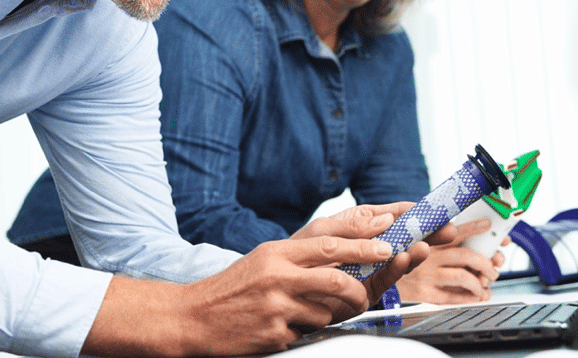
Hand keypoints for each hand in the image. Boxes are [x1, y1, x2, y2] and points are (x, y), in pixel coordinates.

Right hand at [82, 229, 399, 356]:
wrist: (192, 317)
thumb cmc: (233, 289)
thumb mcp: (263, 262)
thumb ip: (298, 259)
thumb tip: (342, 259)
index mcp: (277, 253)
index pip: (328, 244)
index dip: (361, 245)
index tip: (386, 246)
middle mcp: (278, 275)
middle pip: (336, 279)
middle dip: (359, 289)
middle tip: (365, 294)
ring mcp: (275, 306)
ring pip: (326, 311)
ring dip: (327, 315)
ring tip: (307, 313)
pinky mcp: (272, 333)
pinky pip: (305, 333)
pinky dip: (302, 332)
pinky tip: (282, 327)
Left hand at [293, 202, 456, 320]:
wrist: (281, 286)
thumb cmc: (298, 252)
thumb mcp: (324, 230)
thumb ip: (353, 225)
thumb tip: (386, 218)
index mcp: (361, 224)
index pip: (395, 214)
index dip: (416, 211)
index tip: (437, 208)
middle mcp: (371, 247)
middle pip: (405, 237)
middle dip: (427, 233)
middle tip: (447, 230)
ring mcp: (370, 268)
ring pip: (399, 258)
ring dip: (414, 252)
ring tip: (424, 245)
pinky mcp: (366, 290)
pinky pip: (385, 279)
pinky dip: (395, 269)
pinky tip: (402, 258)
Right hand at [396, 219, 506, 304]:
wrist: (376, 277)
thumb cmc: (398, 255)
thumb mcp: (410, 237)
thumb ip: (432, 232)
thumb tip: (459, 228)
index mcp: (426, 237)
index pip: (455, 230)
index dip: (475, 227)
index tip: (489, 225)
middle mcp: (428, 255)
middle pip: (465, 255)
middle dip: (485, 261)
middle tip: (494, 264)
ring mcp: (427, 275)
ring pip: (462, 276)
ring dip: (480, 280)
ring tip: (486, 281)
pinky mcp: (425, 293)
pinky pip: (452, 297)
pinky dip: (470, 297)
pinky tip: (476, 295)